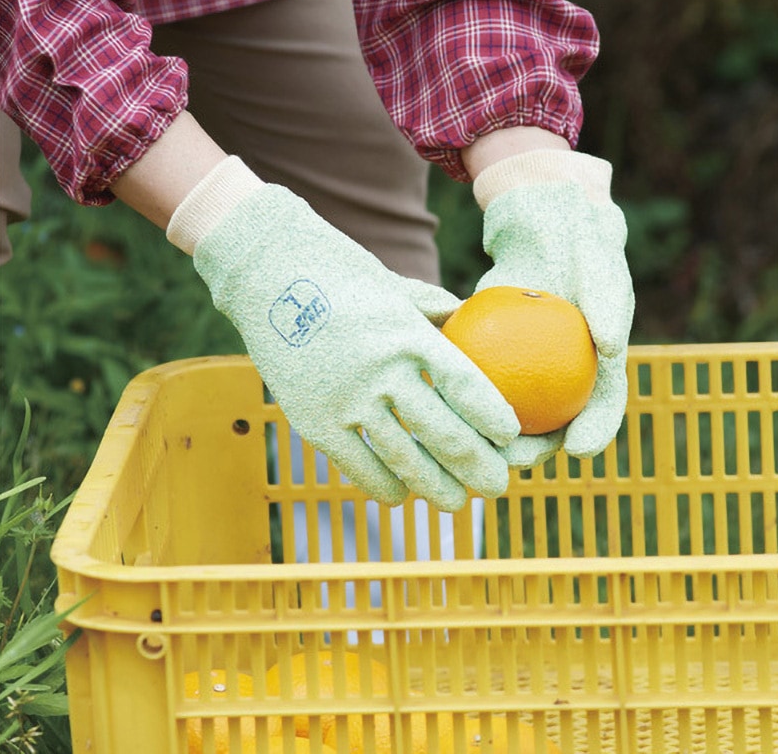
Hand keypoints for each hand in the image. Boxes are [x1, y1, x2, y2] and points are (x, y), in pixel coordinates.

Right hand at [169, 157, 520, 510]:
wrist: (266, 275)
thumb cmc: (336, 274)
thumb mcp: (392, 285)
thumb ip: (430, 309)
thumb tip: (464, 318)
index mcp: (409, 335)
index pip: (466, 386)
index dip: (494, 418)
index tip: (511, 437)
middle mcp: (383, 372)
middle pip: (444, 435)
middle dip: (479, 469)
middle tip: (497, 487)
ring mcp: (347, 401)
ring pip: (405, 461)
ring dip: (438, 489)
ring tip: (458, 503)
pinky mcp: (314, 422)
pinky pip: (358, 468)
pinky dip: (385, 488)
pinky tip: (401, 495)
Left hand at [470, 149, 634, 467]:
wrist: (542, 224)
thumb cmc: (577, 239)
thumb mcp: (598, 258)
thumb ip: (608, 299)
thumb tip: (611, 347)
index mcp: (601, 360)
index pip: (604, 404)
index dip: (597, 432)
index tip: (580, 452)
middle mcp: (567, 370)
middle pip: (556, 421)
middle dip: (536, 449)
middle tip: (512, 457)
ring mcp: (530, 366)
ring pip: (515, 409)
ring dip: (496, 433)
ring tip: (475, 442)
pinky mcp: (496, 357)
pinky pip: (482, 381)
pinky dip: (469, 395)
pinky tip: (444, 401)